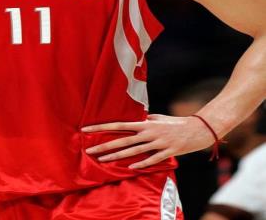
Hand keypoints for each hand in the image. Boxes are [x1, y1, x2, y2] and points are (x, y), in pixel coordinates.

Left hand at [80, 114, 215, 168]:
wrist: (198, 129)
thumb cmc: (175, 123)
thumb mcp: (157, 118)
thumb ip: (145, 120)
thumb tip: (136, 120)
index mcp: (145, 123)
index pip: (118, 125)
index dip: (102, 127)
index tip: (87, 129)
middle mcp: (148, 133)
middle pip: (122, 140)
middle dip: (104, 146)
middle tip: (89, 151)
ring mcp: (157, 143)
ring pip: (133, 151)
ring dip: (116, 157)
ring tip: (101, 160)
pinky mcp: (167, 152)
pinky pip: (151, 160)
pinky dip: (141, 164)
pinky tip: (129, 168)